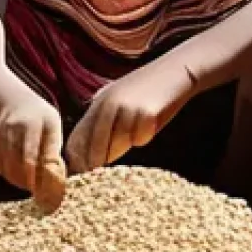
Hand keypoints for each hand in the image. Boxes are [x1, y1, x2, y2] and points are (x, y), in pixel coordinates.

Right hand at [0, 92, 63, 193]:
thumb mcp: (53, 125)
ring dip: (18, 181)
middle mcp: (15, 128)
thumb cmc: (41, 117)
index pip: (33, 155)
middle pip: (19, 163)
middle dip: (29, 181)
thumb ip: (53, 148)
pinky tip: (18, 176)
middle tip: (37, 189)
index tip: (45, 187)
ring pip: (7, 166)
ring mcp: (2, 135)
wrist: (15, 101)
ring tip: (29, 185)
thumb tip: (56, 175)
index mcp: (34, 123)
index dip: (37, 175)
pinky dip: (7, 175)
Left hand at [66, 63, 193, 174]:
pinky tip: (149, 125)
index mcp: (98, 102)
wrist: (174, 71)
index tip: (80, 175)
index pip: (78, 138)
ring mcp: (126, 109)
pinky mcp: (145, 114)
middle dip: (95, 165)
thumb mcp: (118, 98)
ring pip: (117, 146)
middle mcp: (108, 105)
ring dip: (122, 149)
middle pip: (94, 148)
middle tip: (96, 180)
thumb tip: (90, 156)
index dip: (77, 159)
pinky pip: (140, 139)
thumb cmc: (146, 90)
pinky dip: (143, 138)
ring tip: (133, 137)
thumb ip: (104, 121)